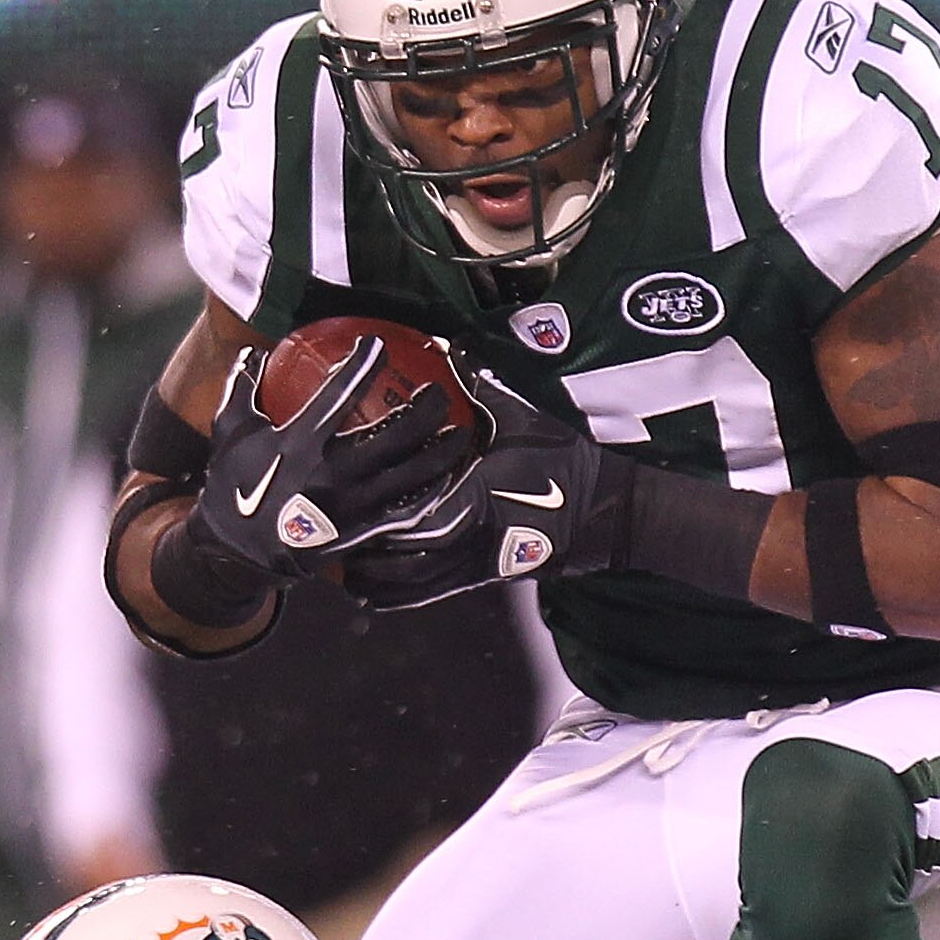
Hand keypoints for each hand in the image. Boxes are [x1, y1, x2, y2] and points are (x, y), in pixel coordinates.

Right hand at [185, 339, 476, 588]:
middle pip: (397, 435)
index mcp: (300, 443)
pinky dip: (431, 492)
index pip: (341, 393)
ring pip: (412, 474)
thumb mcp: (230, 434)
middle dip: (426, 409)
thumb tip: (253, 352)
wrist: (236, 554)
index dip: (364, 363)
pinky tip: (446, 477)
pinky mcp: (360, 530)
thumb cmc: (232, 489)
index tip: (378, 345)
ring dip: (442, 451)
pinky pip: (406, 510)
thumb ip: (242, 389)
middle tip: (438, 392)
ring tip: (461, 432)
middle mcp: (332, 473)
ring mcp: (351, 505)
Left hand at [342, 364, 629, 593]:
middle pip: (402, 564)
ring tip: (339, 568)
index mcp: (476, 502)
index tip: (343, 513)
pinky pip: (430, 595)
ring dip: (375, 580)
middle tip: (327, 540)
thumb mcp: (527, 418)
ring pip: (412, 588)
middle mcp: (470, 542)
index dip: (377, 524)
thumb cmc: (571, 462)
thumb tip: (454, 343)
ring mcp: (476, 566)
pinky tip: (370, 590)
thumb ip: (485, 385)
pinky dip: (397, 595)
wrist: (612, 512)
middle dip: (364, 556)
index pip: (416, 522)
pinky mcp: (483, 579)